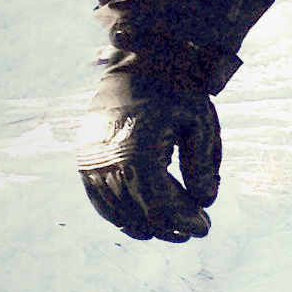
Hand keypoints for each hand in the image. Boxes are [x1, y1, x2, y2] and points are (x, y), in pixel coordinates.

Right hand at [76, 73, 221, 240]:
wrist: (139, 62)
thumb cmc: (176, 91)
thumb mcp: (200, 124)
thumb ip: (203, 166)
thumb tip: (205, 202)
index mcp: (136, 151)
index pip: (159, 206)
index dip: (183, 222)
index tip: (205, 227)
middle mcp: (106, 159)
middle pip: (138, 213)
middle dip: (170, 227)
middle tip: (196, 228)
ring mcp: (90, 160)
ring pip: (117, 211)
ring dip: (147, 225)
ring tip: (177, 226)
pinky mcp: (85, 158)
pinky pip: (100, 199)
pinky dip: (122, 214)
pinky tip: (147, 219)